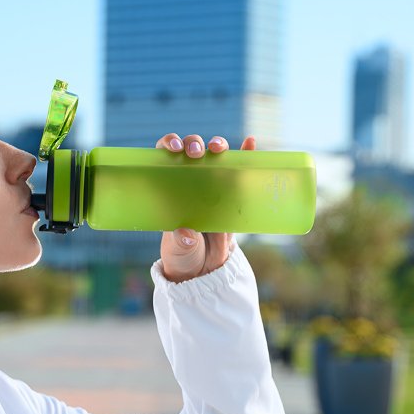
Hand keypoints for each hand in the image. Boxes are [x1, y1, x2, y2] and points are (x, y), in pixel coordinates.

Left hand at [154, 133, 255, 281]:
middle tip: (195, 153)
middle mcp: (188, 182)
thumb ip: (181, 242)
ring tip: (217, 148)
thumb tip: (187, 234)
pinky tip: (250, 142)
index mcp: (168, 190)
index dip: (167, 145)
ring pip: (213, 156)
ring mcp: (210, 186)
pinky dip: (244, 155)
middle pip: (190, 150)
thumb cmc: (183, 256)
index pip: (163, 158)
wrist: (204, 271)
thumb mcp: (178, 250)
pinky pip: (237, 171)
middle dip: (193, 143)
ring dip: (217, 145)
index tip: (173, 148)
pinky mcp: (229, 195)